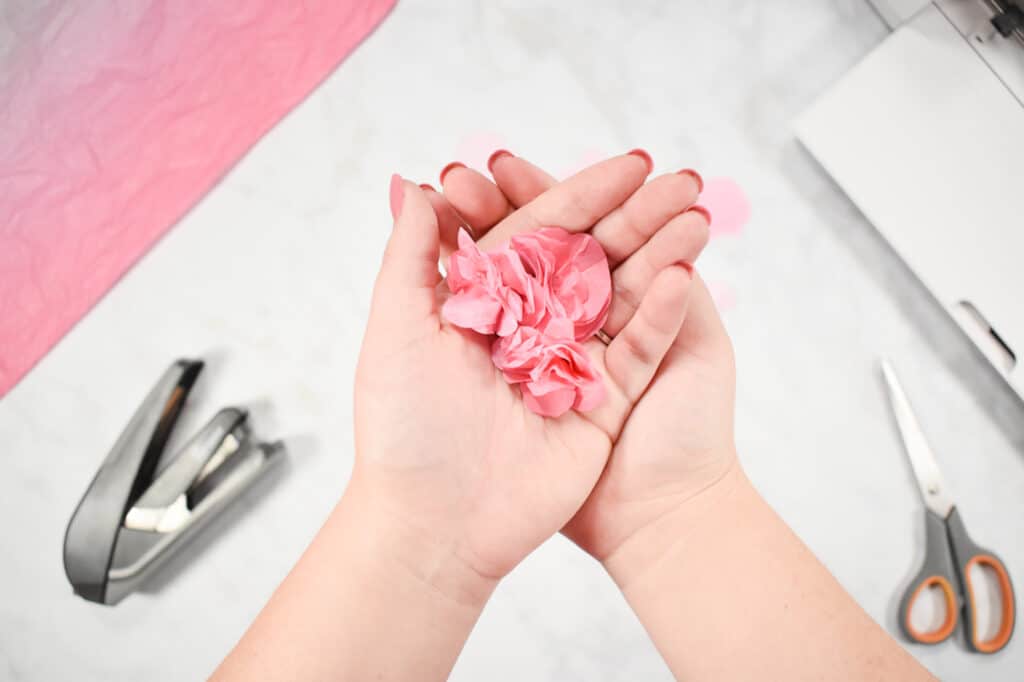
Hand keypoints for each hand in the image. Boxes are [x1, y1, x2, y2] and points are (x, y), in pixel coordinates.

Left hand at [352, 153, 706, 603]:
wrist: (436, 522)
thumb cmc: (404, 427)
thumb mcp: (396, 327)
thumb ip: (412, 254)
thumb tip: (416, 185)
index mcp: (486, 301)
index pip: (539, 231)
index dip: (580, 194)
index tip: (624, 164)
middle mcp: (532, 326)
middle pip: (590, 257)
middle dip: (631, 216)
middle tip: (672, 178)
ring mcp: (570, 364)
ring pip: (621, 296)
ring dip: (658, 254)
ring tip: (693, 213)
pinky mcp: (601, 405)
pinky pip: (636, 352)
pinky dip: (658, 316)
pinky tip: (681, 274)